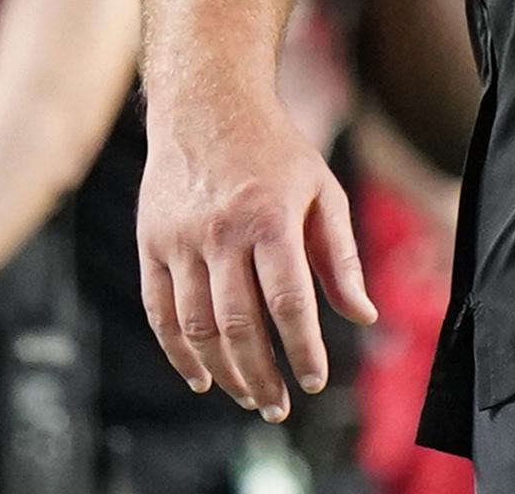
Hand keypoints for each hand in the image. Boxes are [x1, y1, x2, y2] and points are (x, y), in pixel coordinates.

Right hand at [138, 86, 375, 421]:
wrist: (208, 107)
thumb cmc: (277, 154)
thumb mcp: (323, 192)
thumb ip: (341, 257)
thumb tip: (364, 314)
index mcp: (271, 218)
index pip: (288, 300)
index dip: (302, 347)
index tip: (314, 381)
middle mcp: (221, 231)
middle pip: (238, 323)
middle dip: (260, 374)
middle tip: (278, 407)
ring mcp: (180, 240)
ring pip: (196, 326)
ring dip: (223, 371)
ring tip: (249, 396)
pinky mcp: (150, 245)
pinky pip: (159, 312)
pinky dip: (178, 352)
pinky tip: (201, 376)